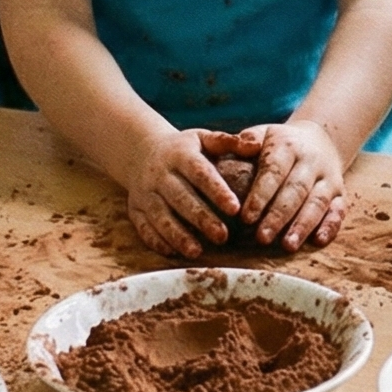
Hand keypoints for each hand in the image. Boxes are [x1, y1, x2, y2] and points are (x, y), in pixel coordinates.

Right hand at [124, 127, 249, 259]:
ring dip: (177, 235)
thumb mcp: (203, 138)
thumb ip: (228, 142)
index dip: (217, 191)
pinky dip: (157, 241)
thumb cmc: (183, 149)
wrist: (140, 151)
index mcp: (180, 154)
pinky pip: (143, 227)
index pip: (200, 173)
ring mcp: (145, 193)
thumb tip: (256, 146)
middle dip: (201, 218)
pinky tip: (173, 253)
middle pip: (180, 198)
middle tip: (223, 237)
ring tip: (197, 252)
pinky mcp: (135, 209)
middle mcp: (160, 174)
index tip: (235, 208)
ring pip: (160, 216)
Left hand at [229, 121, 348, 251]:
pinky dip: (330, 226)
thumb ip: (246, 140)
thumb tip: (237, 146)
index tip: (246, 217)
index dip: (261, 195)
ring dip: (303, 225)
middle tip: (262, 238)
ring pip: (317, 203)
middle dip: (278, 216)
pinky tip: (319, 241)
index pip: (274, 170)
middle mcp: (311, 161)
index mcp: (288, 145)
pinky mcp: (341, 194)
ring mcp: (329, 178)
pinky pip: (339, 211)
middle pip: (296, 190)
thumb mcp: (262, 133)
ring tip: (288, 246)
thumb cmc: (280, 144)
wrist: (320, 140)